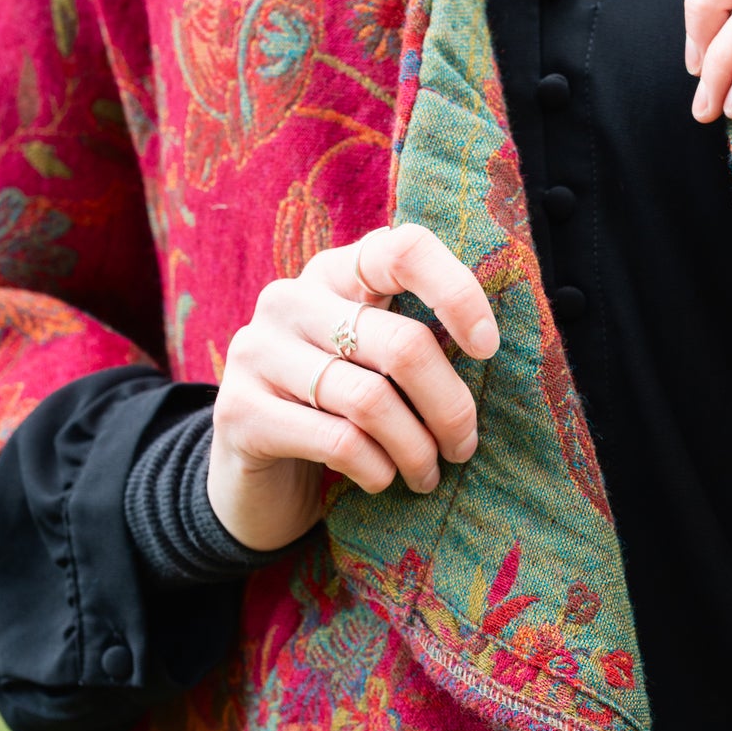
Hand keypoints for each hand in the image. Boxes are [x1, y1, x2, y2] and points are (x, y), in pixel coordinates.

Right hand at [209, 224, 498, 551]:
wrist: (255, 481)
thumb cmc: (339, 417)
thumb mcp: (376, 369)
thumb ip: (415, 346)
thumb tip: (491, 351)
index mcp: (334, 275)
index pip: (403, 249)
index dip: (457, 293)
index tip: (488, 348)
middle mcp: (290, 300)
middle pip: (403, 344)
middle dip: (449, 408)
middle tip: (463, 447)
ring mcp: (257, 352)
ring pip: (372, 400)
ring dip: (416, 450)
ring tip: (427, 476)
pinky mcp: (240, 412)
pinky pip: (339, 441)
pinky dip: (377, 469)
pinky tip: (381, 480)